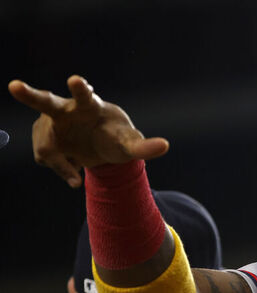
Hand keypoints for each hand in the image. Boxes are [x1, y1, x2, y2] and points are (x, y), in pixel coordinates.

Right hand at [8, 76, 168, 187]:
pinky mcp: (44, 140)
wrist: (101, 147)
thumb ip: (144, 146)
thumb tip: (166, 146)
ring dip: (62, 164)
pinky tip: (73, 170)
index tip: (76, 80)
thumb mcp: (130, 145)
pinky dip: (63, 170)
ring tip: (78, 173)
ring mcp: (50, 124)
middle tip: (14, 86)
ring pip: (46, 147)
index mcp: (91, 106)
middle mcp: (66, 110)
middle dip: (29, 95)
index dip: (80, 88)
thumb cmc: (116, 138)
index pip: (85, 95)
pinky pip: (47, 159)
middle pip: (46, 102)